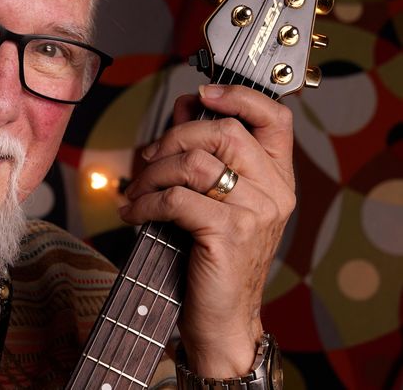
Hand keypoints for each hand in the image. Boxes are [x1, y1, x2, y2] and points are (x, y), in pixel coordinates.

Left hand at [119, 84, 294, 377]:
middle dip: (172, 138)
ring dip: (151, 174)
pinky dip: (145, 203)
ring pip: (193, 162)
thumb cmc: (213, 257)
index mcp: (278, 179)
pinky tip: (134, 214)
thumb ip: (205, 153)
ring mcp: (255, 213)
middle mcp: (275, 192)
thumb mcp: (215, 200)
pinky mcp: (229, 234)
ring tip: (135, 193)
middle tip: (147, 160)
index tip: (202, 94)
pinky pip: (176, 199)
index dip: (238, 96)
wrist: (222, 318)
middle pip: (223, 132)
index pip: (275, 118)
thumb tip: (185, 105)